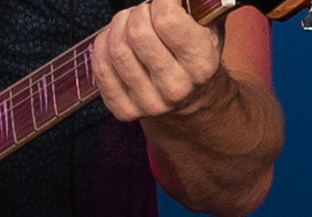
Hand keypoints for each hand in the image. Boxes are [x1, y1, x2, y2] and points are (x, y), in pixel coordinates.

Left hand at [93, 0, 226, 122]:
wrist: (189, 97)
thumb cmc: (195, 53)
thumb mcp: (210, 26)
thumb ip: (198, 4)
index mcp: (201, 63)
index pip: (167, 19)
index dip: (162, 0)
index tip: (165, 0)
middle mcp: (176, 87)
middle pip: (138, 32)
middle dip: (138, 12)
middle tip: (145, 11)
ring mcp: (148, 102)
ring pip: (116, 48)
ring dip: (119, 26)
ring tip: (130, 23)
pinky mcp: (125, 110)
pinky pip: (101, 68)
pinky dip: (103, 45)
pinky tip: (114, 40)